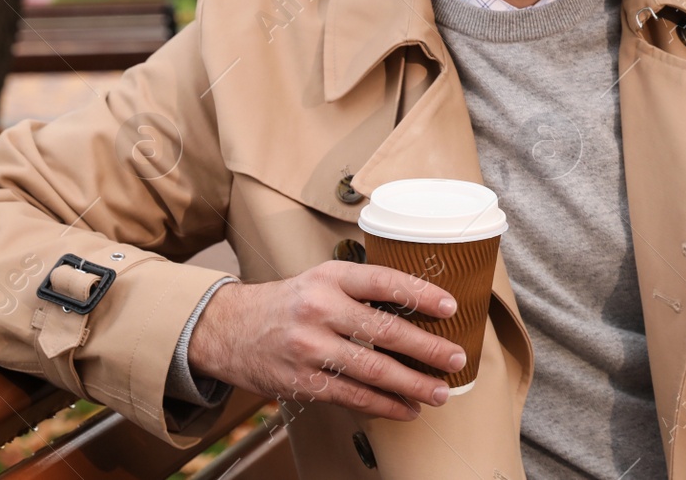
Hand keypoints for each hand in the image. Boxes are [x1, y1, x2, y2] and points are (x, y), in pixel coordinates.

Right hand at [186, 262, 466, 420]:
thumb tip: (421, 304)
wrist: (229, 329)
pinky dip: (385, 404)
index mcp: (330, 278)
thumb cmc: (289, 302)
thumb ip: (363, 288)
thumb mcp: (322, 278)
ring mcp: (309, 348)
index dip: (421, 294)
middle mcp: (319, 310)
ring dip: (412, 384)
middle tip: (456, 358)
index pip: (383, 282)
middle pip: (384, 331)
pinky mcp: (302, 381)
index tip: (451, 307)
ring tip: (439, 391)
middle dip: (427, 348)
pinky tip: (407, 407)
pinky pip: (352, 396)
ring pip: (372, 370)